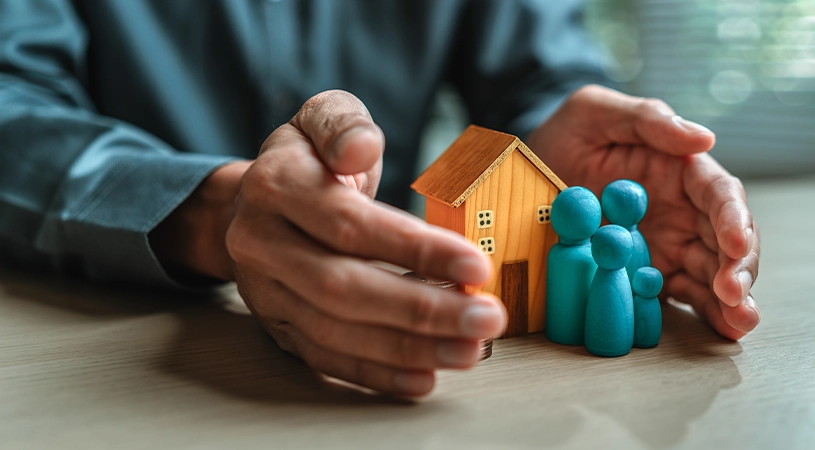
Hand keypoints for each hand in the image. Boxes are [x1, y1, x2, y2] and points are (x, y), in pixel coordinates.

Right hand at [156, 91, 505, 396]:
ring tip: (469, 350)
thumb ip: (344, 124)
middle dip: (421, 310)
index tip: (474, 266)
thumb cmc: (306, 160)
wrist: (248, 204)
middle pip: (342, 287)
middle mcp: (262, 244)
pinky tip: (424, 377)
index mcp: (276, 187)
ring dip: (408, 348)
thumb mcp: (321, 119)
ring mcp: (267, 292)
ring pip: (335, 332)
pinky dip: (377, 374)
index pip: (348, 225)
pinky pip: (326, 359)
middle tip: (485, 319)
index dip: (413, 249)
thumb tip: (360, 147)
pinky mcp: (278, 327)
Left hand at [528, 85, 759, 339]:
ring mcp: (670, 244)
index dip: (733, 219)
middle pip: (727, 240)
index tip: (735, 244)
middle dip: (738, 267)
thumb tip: (704, 139)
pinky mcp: (650, 272)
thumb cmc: (568, 133)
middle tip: (735, 294)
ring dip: (730, 300)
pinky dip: (704, 313)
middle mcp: (685, 210)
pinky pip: (681, 293)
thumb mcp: (595, 112)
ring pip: (712, 272)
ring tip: (739, 324)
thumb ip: (647, 120)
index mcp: (681, 170)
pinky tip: (722, 332)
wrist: (532, 167)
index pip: (720, 194)